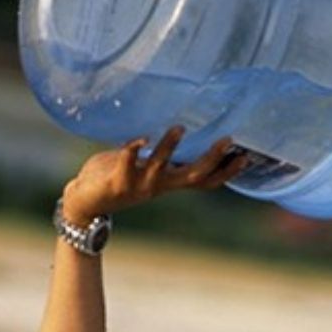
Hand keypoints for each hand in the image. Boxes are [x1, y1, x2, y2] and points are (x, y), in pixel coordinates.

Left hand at [61, 126, 246, 223]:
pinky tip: (141, 138)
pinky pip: (126, 163)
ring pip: (159, 166)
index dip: (226, 171)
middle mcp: (158, 186)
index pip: (205, 180)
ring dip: (169, 147)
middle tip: (228, 139)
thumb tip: (186, 139)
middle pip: (193, 175)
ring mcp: (138, 184)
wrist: (85, 203)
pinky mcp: (117, 181)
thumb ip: (165, 159)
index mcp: (169, 183)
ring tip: (179, 128)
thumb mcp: (149, 171)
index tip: (246, 156)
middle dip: (211, 158)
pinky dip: (133, 150)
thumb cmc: (118, 179)